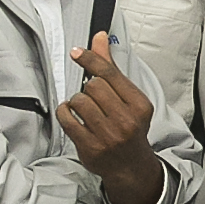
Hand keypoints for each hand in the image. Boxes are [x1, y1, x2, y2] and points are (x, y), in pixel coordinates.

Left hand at [57, 33, 165, 203]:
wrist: (131, 166)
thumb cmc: (129, 127)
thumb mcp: (128, 98)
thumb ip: (112, 68)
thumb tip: (100, 37)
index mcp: (139, 105)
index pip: (110, 73)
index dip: (90, 58)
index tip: (76, 52)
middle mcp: (126, 120)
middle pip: (93, 86)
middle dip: (88, 89)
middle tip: (92, 98)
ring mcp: (108, 136)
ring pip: (79, 101)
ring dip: (76, 101)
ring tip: (84, 109)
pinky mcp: (90, 147)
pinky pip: (67, 118)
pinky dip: (65, 113)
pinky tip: (72, 116)